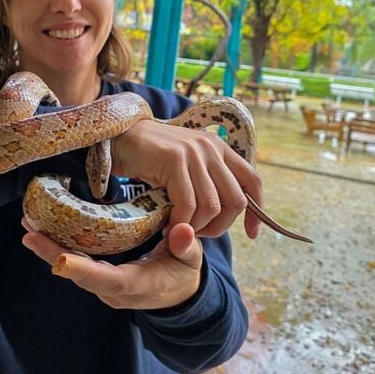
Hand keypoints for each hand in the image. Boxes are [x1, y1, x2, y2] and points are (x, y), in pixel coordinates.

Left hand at [22, 219, 202, 309]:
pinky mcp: (99, 278)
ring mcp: (104, 286)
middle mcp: (115, 290)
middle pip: (80, 275)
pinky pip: (76, 265)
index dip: (83, 270)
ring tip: (30, 225)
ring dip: (50, 250)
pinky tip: (43, 230)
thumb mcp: (192, 260)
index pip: (108, 280)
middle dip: (54, 255)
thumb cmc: (184, 273)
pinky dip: (59, 249)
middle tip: (30, 232)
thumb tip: (183, 230)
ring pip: (73, 270)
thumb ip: (187, 247)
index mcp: (138, 285)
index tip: (59, 260)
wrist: (179, 295)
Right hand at [110, 120, 261, 239]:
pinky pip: (188, 204)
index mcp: (219, 148)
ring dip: (196, 226)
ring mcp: (194, 152)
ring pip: (212, 206)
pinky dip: (180, 222)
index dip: (256, 211)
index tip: (251, 234)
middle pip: (235, 200)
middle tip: (196, 233)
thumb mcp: (185, 168)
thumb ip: (205, 184)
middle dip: (219, 226)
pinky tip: (167, 225)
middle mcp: (211, 147)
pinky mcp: (175, 160)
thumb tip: (222, 216)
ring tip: (178, 229)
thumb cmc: (149, 159)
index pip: (252, 181)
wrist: (118, 139)